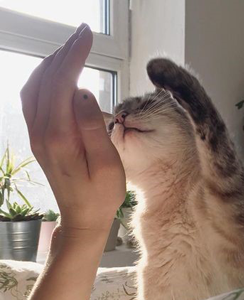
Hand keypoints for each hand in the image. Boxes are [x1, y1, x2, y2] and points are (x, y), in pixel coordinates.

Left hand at [20, 24, 125, 231]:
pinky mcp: (40, 140)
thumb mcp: (108, 165)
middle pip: (46, 80)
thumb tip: (81, 91)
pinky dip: (42, 80)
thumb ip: (92, 128)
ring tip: (71, 49)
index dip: (75, 56)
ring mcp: (37, 136)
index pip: (63, 83)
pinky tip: (55, 75)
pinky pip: (32, 100)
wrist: (82, 218)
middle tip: (83, 34)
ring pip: (34, 87)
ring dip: (51, 64)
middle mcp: (42, 133)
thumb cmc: (101, 195)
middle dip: (64, 53)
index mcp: (60, 137)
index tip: (88, 36)